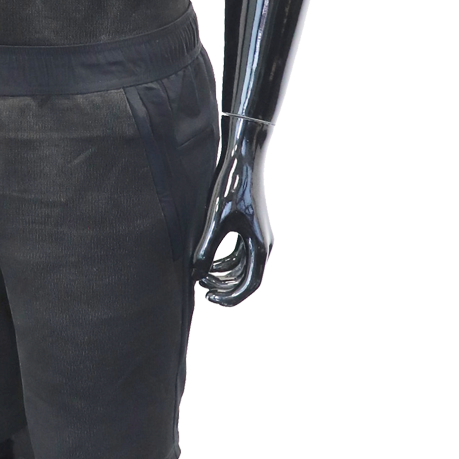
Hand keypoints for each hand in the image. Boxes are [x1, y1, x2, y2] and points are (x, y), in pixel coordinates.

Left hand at [191, 142, 269, 304]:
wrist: (242, 159)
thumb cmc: (231, 188)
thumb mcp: (216, 222)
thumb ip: (206, 251)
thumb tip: (196, 276)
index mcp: (260, 247)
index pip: (250, 285)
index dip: (231, 297)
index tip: (210, 298)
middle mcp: (262, 245)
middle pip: (246, 279)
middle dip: (224, 287)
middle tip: (202, 289)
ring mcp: (256, 236)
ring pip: (241, 267)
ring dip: (222, 274)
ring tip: (200, 276)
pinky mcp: (248, 227)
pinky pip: (238, 253)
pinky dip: (224, 261)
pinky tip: (205, 260)